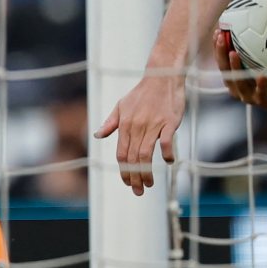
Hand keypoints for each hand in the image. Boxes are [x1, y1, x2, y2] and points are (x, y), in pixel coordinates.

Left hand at [93, 72, 184, 195]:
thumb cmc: (142, 93)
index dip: (123, 171)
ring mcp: (153, 124)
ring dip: (146, 172)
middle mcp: (137, 126)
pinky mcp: (169, 122)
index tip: (127, 183)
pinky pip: (167, 142)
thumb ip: (110, 123)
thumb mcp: (121, 106)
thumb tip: (97, 135)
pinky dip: (167, 154)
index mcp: (125, 124)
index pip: (121, 154)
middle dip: (134, 177)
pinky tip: (168, 162)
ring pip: (146, 154)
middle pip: (132, 158)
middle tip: (138, 191)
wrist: (162, 76)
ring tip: (149, 184)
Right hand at [216, 29, 266, 113]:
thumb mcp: (266, 62)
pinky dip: (260, 86)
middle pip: (225, 72)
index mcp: (237, 79)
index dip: (217, 48)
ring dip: (235, 68)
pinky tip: (262, 76)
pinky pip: (261, 94)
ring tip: (234, 53)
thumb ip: (259, 48)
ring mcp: (251, 97)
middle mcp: (240, 89)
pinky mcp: (265, 103)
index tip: (218, 31)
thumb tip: (259, 19)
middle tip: (222, 37)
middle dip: (221, 54)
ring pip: (239, 83)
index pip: (223, 62)